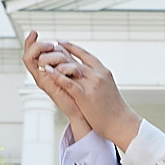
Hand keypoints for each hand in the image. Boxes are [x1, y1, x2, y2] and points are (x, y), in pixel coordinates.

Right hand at [23, 29, 93, 140]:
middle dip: (34, 44)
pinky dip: (43, 61)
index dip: (30, 42)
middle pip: (26, 55)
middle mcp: (41, 75)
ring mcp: (42, 80)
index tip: (34, 32)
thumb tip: (62, 44)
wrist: (84, 111)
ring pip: (29, 60)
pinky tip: (53, 56)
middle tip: (49, 42)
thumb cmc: (80, 92)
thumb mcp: (72, 71)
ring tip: (52, 47)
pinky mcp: (47, 86)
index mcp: (46, 70)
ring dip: (40, 50)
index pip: (32, 53)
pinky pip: (39, 70)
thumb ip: (65, 59)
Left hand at [31, 37, 138, 151]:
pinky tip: (48, 71)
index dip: (71, 47)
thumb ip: (97, 78)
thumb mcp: (107, 87)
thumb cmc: (114, 108)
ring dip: (55, 62)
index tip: (60, 42)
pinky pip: (69, 83)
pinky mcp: (86, 96)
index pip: (84, 54)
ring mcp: (92, 84)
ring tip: (43, 59)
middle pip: (75, 58)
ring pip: (70, 67)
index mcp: (103, 71)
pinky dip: (57, 76)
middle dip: (59, 53)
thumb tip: (87, 73)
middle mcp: (98, 74)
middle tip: (46, 49)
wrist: (121, 122)